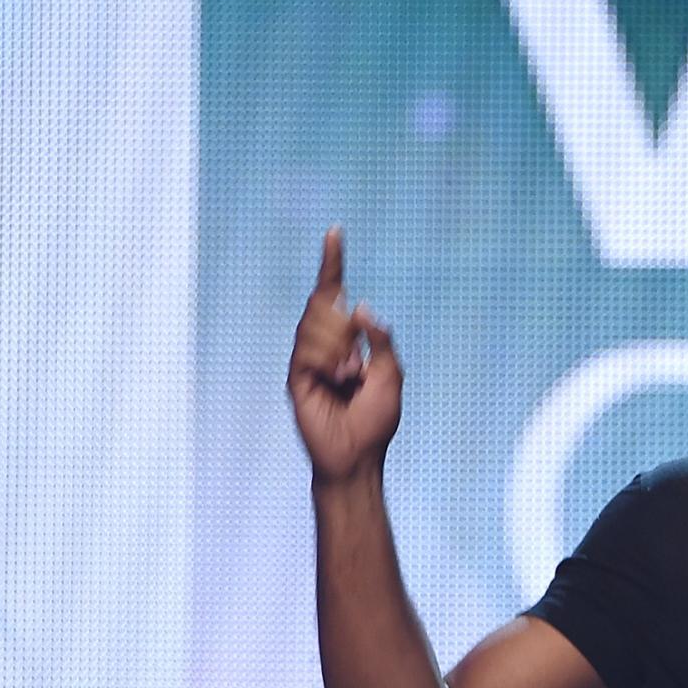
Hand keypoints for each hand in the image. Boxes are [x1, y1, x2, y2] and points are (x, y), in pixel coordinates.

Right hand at [287, 227, 402, 483]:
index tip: (335, 232)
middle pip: (325, 305)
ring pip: (316, 324)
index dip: (333, 264)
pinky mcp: (295, 375)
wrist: (356, 455)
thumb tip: (362, 308)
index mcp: (346, 341)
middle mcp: (322, 344)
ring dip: (339, 349)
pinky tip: (336, 382)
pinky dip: (329, 362)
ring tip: (347, 379)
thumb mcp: (392, 375)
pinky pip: (308, 350)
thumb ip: (381, 341)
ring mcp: (306, 358)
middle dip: (344, 328)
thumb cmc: (376, 420)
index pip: (334, 294)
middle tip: (356, 365)